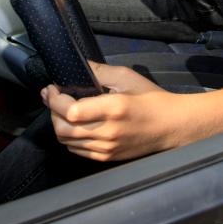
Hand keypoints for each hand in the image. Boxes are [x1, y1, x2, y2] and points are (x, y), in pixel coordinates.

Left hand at [42, 62, 182, 160]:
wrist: (171, 126)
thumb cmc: (151, 98)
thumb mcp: (127, 77)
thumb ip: (99, 71)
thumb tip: (77, 66)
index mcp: (113, 109)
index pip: (71, 111)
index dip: (55, 100)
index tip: (52, 88)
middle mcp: (107, 132)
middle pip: (62, 128)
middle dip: (52, 111)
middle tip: (53, 97)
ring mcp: (106, 148)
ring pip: (66, 141)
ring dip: (58, 124)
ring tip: (61, 110)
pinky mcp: (106, 157)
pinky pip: (76, 150)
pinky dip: (69, 137)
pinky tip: (74, 125)